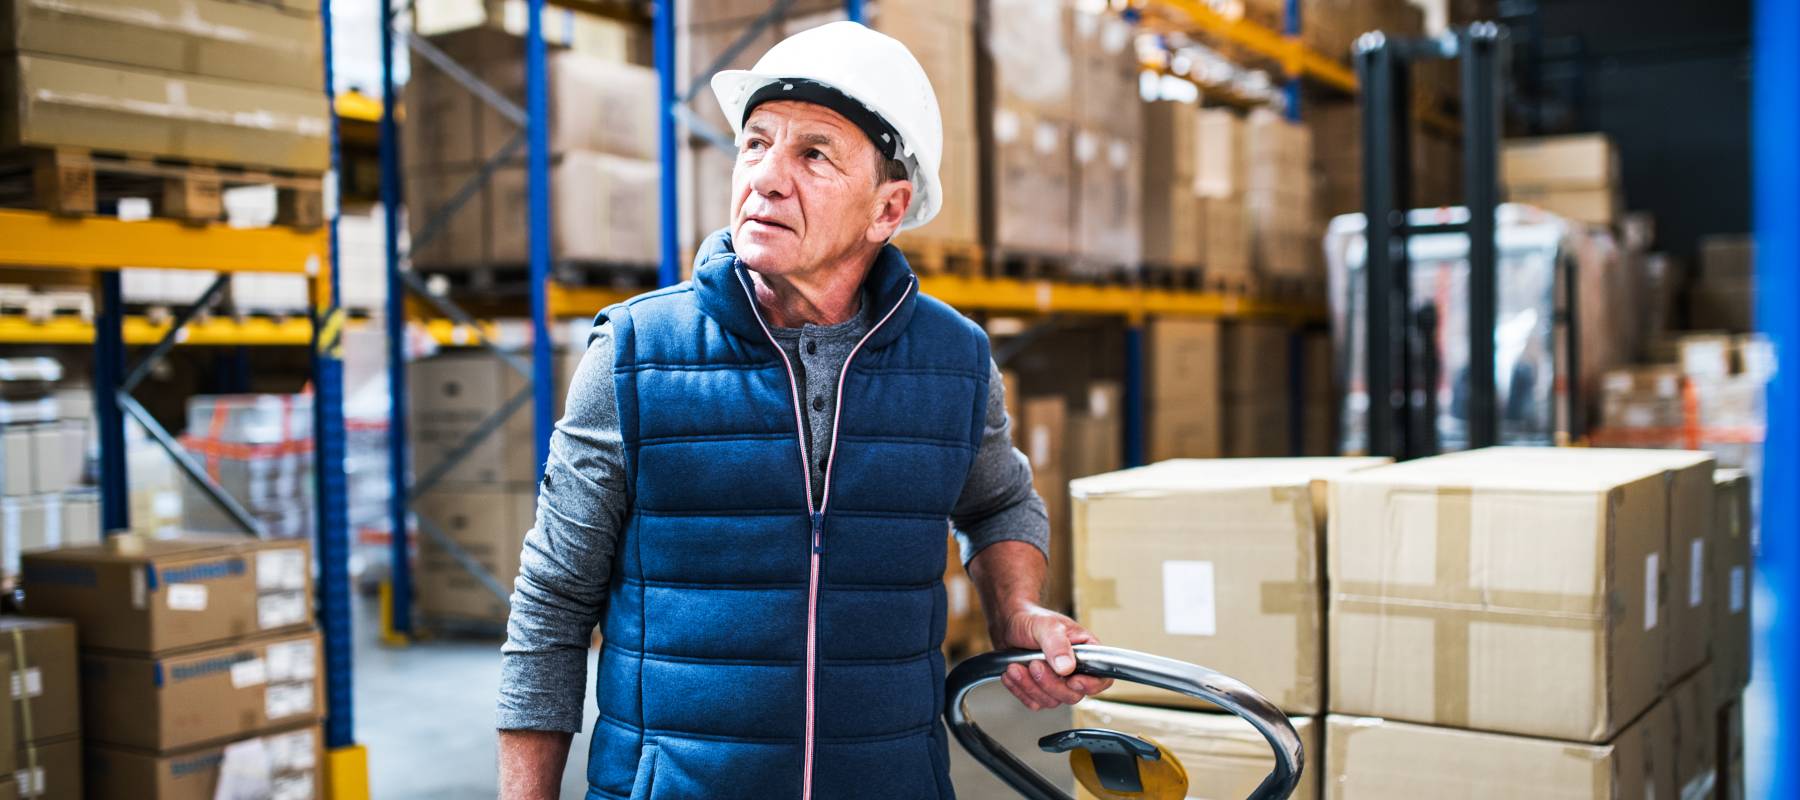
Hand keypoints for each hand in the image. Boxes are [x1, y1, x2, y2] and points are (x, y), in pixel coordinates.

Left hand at [993, 604, 1113, 710]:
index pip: (1102, 678)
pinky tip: (1012, 673)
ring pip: (1051, 701)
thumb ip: (1058, 644)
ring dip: (1030, 686)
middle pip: (1073, 695)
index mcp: (1086, 652)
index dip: (1091, 685)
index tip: (1073, 680)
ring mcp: (1057, 682)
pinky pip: (1034, 702)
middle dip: (1050, 683)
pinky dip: (1020, 690)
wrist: (1009, 623)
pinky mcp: (1039, 690)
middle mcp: (1074, 670)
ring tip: (1015, 667)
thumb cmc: (1031, 619)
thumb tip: (1067, 668)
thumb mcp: (1046, 625)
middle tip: (1034, 665)